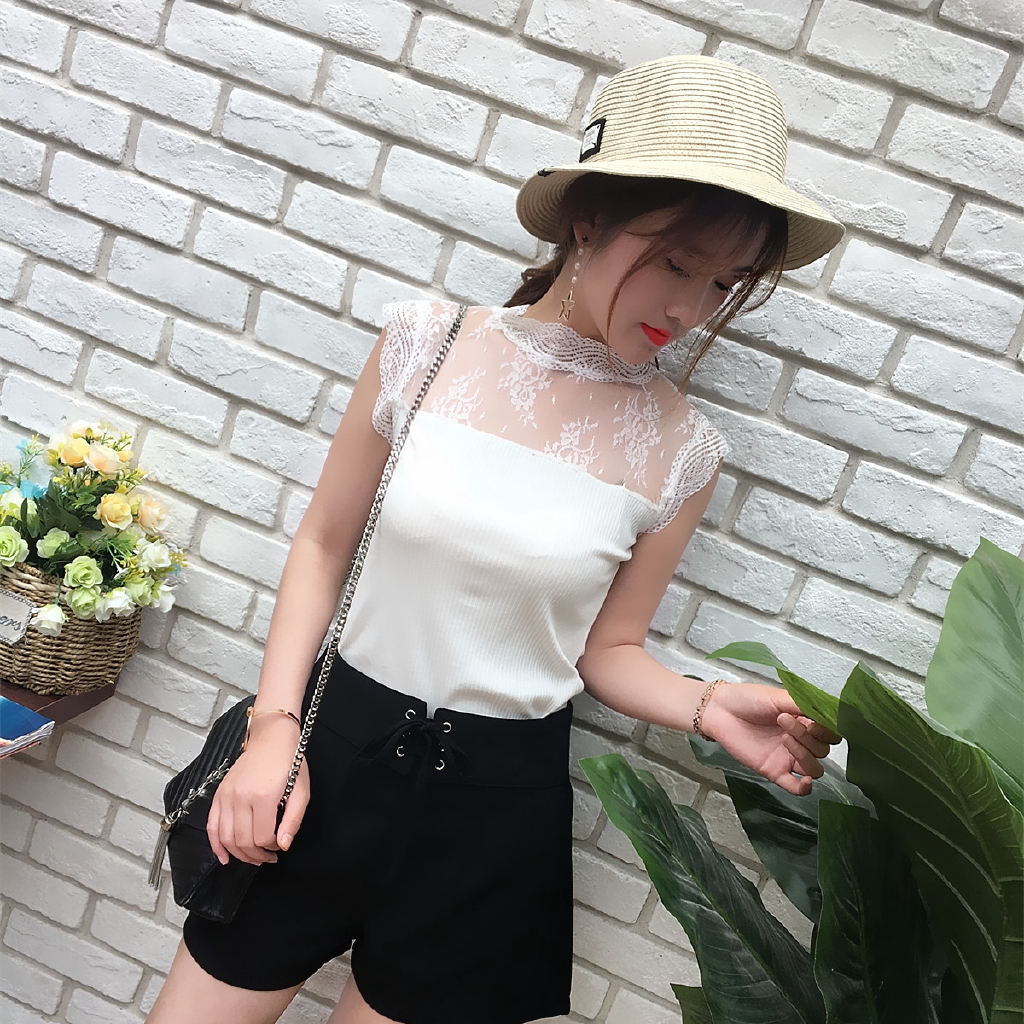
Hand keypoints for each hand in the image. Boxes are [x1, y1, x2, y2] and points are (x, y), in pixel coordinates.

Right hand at [207, 717, 309, 865]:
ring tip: (252, 856)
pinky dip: (216, 845)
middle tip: (268, 856)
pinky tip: (225, 856)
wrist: (271, 738)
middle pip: (243, 841)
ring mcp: (226, 796)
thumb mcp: (301, 790)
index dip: (272, 847)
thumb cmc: (289, 762)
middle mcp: (241, 797)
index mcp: (263, 796)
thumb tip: (283, 845)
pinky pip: (211, 826)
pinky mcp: (219, 794)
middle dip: (256, 855)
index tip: (279, 845)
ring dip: (239, 854)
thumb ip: (293, 820)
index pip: (262, 837)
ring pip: (226, 838)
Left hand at [698, 682, 839, 795]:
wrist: (719, 710)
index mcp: (804, 721)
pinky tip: (803, 780)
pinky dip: (804, 788)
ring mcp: (788, 757)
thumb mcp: (777, 696)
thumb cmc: (746, 699)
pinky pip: (796, 788)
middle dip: (808, 737)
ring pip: (815, 769)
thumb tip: (827, 710)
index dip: (826, 730)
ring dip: (805, 756)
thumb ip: (802, 704)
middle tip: (785, 722)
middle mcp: (800, 741)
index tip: (812, 720)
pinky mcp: (775, 771)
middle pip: (823, 750)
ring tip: (785, 739)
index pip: (831, 733)